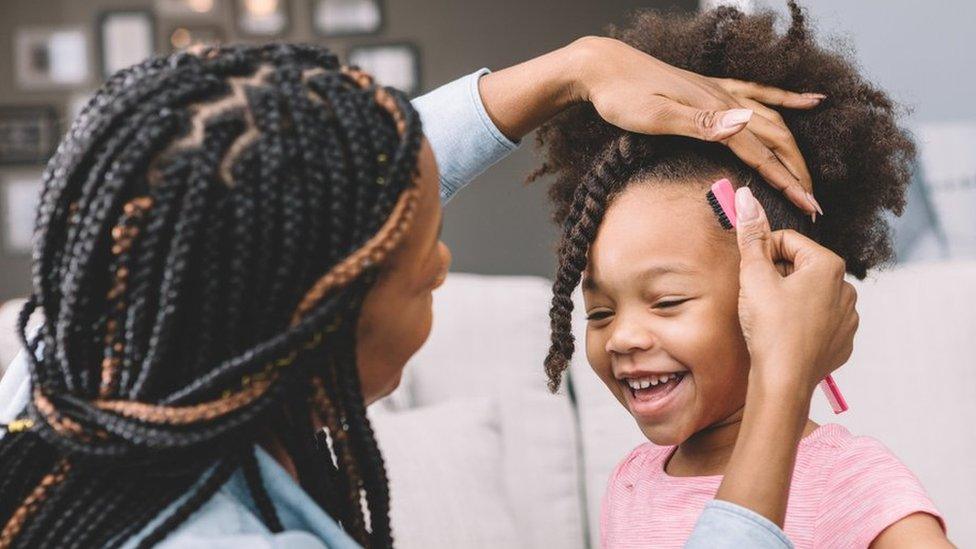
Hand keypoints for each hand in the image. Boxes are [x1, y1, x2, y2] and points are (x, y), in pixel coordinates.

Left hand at [571, 36, 824, 215]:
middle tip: (813, 204)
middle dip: (797, 172)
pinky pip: (759, 93)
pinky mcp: (711, 88)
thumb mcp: (656, 115)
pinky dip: (787, 99)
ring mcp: (720, 92)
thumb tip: (745, 125)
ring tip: (809, 175)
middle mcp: (725, 100)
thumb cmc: (622, 96)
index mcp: (715, 112)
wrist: (603, 67)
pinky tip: (809, 101)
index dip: (786, 182)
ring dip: (793, 149)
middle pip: (774, 139)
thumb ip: (701, 123)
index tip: (808, 207)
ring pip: (771, 121)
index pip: (761, 154)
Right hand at [733, 186, 857, 395]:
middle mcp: (846, 287)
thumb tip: (745, 196)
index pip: (787, 242)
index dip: (763, 255)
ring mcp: (848, 316)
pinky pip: (820, 320)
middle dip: (777, 277)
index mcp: (828, 265)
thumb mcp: (754, 275)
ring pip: (810, 294)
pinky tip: (786, 335)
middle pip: (800, 267)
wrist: (784, 381)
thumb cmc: (770, 328)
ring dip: (790, 299)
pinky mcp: (844, 340)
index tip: (752, 274)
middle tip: (759, 298)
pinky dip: (802, 323)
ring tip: (771, 319)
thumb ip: (751, 234)